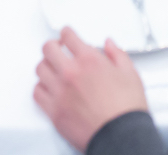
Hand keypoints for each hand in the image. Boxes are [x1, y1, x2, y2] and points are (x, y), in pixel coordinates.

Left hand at [33, 27, 149, 151]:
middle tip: (57, 48)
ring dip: (46, 66)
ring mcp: (60, 91)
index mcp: (89, 60)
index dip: (66, 33)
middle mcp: (71, 73)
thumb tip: (110, 45)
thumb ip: (117, 54)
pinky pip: (37, 93)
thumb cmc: (126, 109)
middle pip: (48, 49)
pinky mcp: (54, 111)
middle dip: (53, 46)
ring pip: (40, 69)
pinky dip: (41, 88)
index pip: (68, 37)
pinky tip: (47, 87)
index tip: (66, 35)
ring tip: (51, 68)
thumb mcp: (130, 73)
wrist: (120, 135)